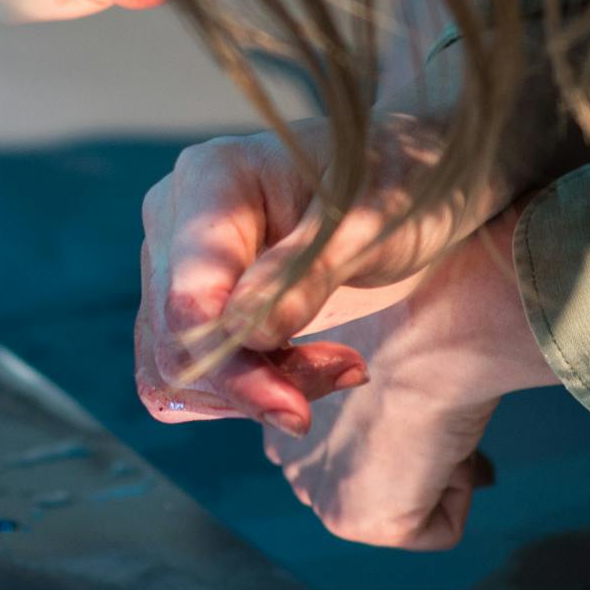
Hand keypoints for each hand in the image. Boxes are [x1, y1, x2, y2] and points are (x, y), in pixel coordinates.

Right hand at [137, 116, 507, 433]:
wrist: (413, 179)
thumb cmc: (400, 182)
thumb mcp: (371, 224)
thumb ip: (306, 273)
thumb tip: (245, 332)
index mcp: (212, 177)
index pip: (189, 296)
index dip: (231, 364)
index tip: (297, 412)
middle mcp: (176, 215)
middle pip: (176, 339)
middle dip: (252, 383)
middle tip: (345, 374)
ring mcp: (177, 259)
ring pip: (178, 367)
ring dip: (253, 389)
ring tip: (337, 365)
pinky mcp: (193, 300)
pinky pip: (193, 374)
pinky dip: (248, 388)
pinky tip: (308, 368)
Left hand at [261, 214, 553, 548]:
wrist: (429, 332)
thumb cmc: (412, 318)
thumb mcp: (371, 348)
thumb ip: (362, 392)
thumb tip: (406, 428)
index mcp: (276, 409)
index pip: (344, 442)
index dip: (394, 430)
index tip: (423, 410)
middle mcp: (285, 458)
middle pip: (375, 476)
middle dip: (413, 457)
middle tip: (441, 416)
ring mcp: (316, 495)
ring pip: (407, 500)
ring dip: (438, 467)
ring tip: (440, 422)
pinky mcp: (356, 523)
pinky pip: (436, 527)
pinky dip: (459, 488)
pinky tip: (444, 445)